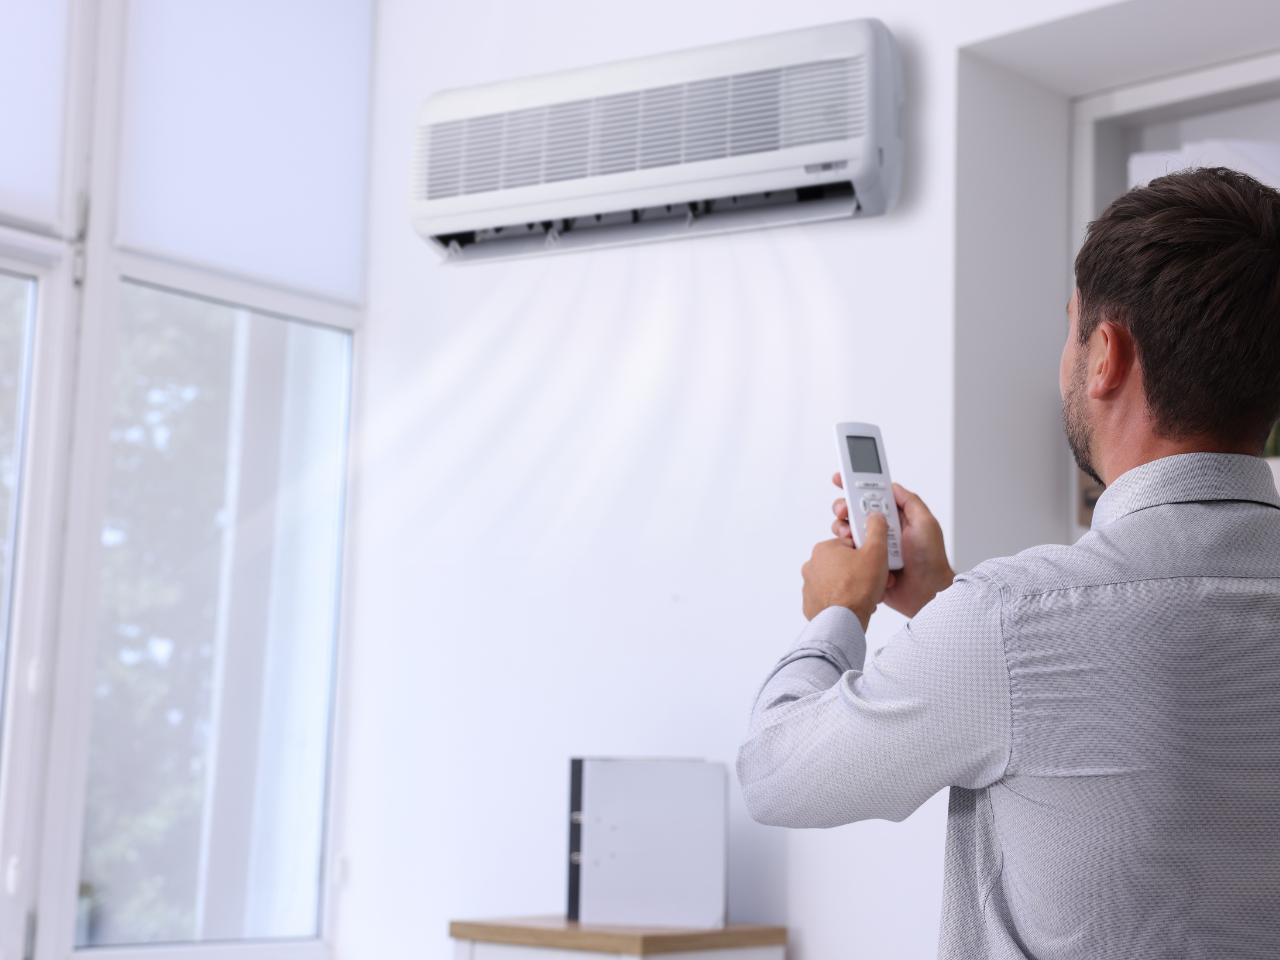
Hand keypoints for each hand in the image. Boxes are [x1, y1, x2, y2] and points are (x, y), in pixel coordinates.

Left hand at [802, 512, 889, 627]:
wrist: (843, 622)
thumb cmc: (858, 588)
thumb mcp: (875, 552)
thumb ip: (876, 530)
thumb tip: (875, 517)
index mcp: (824, 549)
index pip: (850, 544)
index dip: (867, 554)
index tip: (875, 562)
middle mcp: (812, 565)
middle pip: (845, 564)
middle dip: (861, 573)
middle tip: (874, 582)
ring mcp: (809, 586)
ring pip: (839, 582)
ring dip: (854, 587)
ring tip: (867, 596)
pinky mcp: (811, 604)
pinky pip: (831, 599)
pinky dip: (843, 601)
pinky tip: (855, 606)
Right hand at [831, 474, 954, 618]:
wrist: (926, 593)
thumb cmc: (930, 560)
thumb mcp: (926, 523)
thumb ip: (910, 502)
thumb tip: (894, 486)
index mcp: (895, 519)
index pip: (872, 497)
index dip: (856, 487)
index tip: (842, 479)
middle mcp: (881, 531)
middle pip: (854, 512)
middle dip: (844, 508)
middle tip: (844, 511)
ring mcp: (872, 548)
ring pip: (847, 532)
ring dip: (845, 530)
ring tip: (853, 537)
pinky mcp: (865, 564)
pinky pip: (847, 554)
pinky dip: (847, 550)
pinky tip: (856, 552)